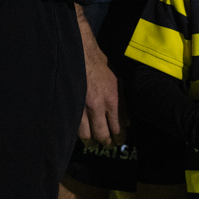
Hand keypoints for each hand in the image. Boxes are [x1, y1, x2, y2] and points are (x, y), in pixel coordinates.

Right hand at [75, 5, 124, 145]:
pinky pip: (74, 127)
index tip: (119, 142)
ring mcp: (83, 107)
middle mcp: (98, 106)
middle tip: (106, 145)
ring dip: (91, 142)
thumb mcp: (118, 82)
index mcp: (113, 100)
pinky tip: (81, 134)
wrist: (80, 53)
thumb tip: (127, 122)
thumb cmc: (100, 65)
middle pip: (103, 135)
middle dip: (106, 143)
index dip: (119, 138)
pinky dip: (78, 134)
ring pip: (86, 136)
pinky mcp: (70, 105)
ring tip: (92, 144)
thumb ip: (123, 104)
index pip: (118, 129)